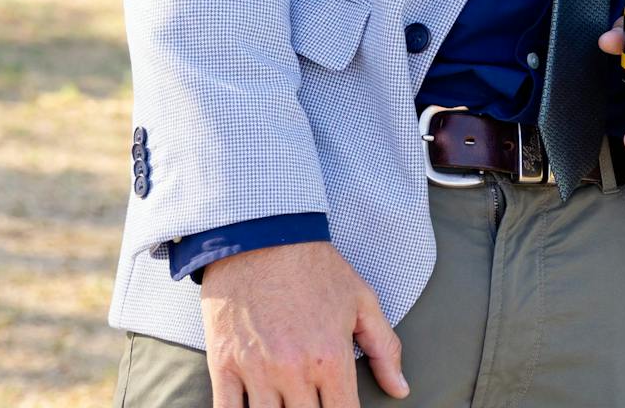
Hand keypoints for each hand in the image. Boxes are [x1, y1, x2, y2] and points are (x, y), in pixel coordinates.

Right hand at [201, 240, 406, 406]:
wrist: (262, 235)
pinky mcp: (223, 364)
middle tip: (314, 402)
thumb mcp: (361, 300)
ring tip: (287, 405)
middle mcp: (294, 370)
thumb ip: (384, 348)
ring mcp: (256, 370)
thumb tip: (401, 389)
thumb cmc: (315, 267)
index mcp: (331, 357)